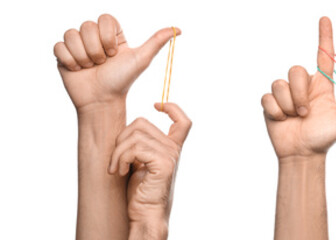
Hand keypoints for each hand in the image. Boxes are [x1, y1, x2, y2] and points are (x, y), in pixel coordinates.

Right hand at [54, 14, 179, 109]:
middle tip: (102, 63)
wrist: (103, 100)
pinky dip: (70, 60)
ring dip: (83, 56)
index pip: (104, 18)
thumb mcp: (142, 59)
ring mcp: (77, 45)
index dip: (107, 36)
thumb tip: (178, 29)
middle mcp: (93, 37)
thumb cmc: (123, 80)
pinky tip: (79, 70)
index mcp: (111, 34)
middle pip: (86, 26)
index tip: (114, 52)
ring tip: (91, 68)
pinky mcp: (63, 55)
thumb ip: (157, 41)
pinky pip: (59, 47)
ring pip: (71, 35)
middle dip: (96, 49)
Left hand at [110, 103, 191, 239]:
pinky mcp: (163, 163)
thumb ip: (141, 144)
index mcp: (171, 147)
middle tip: (117, 159)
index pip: (182, 121)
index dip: (172, 107)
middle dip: (121, 139)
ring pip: (134, 136)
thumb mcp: (140, 162)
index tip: (157, 105)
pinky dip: (121, 159)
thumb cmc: (140, 191)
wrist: (146, 213)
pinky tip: (120, 171)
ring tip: (117, 168)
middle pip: (141, 123)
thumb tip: (130, 128)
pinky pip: (135, 148)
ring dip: (118, 153)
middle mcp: (173, 149)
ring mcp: (170, 155)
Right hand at [262, 17, 335, 159]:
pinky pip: (269, 97)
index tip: (325, 19)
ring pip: (281, 83)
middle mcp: (304, 85)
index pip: (324, 56)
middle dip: (300, 93)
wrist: (302, 154)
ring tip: (296, 117)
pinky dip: (276, 111)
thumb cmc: (325, 138)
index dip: (325, 37)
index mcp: (323, 85)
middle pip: (296, 69)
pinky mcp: (271, 102)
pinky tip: (282, 120)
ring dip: (289, 104)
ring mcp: (286, 93)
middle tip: (306, 113)